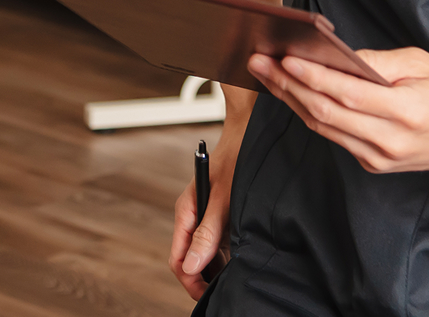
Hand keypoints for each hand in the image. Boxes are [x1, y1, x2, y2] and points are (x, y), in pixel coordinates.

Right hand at [168, 143, 234, 299]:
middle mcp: (195, 217)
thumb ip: (207, 232)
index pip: (178, 258)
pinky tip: (244, 259)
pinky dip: (230, 255)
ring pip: (207, 254)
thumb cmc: (235, 159)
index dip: (190, 280)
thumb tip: (192, 265)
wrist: (249, 133)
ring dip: (219, 267)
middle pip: (191, 259)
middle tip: (227, 290)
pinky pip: (221, 243)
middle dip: (205, 278)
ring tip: (239, 276)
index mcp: (186, 212)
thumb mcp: (223, 199)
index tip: (207, 295)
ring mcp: (208, 218)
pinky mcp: (223, 217)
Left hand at [248, 48, 428, 178]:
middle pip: (326, 112)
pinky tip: (291, 92)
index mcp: (407, 112)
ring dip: (290, 99)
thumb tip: (338, 55)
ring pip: (323, 127)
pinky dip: (309, 112)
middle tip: (259, 61)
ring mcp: (379, 157)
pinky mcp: (372, 164)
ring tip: (266, 73)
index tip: (284, 58)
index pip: (347, 94)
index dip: (312, 77)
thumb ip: (380, 62)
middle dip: (287, 85)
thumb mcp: (424, 64)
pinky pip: (333, 135)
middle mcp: (390, 140)